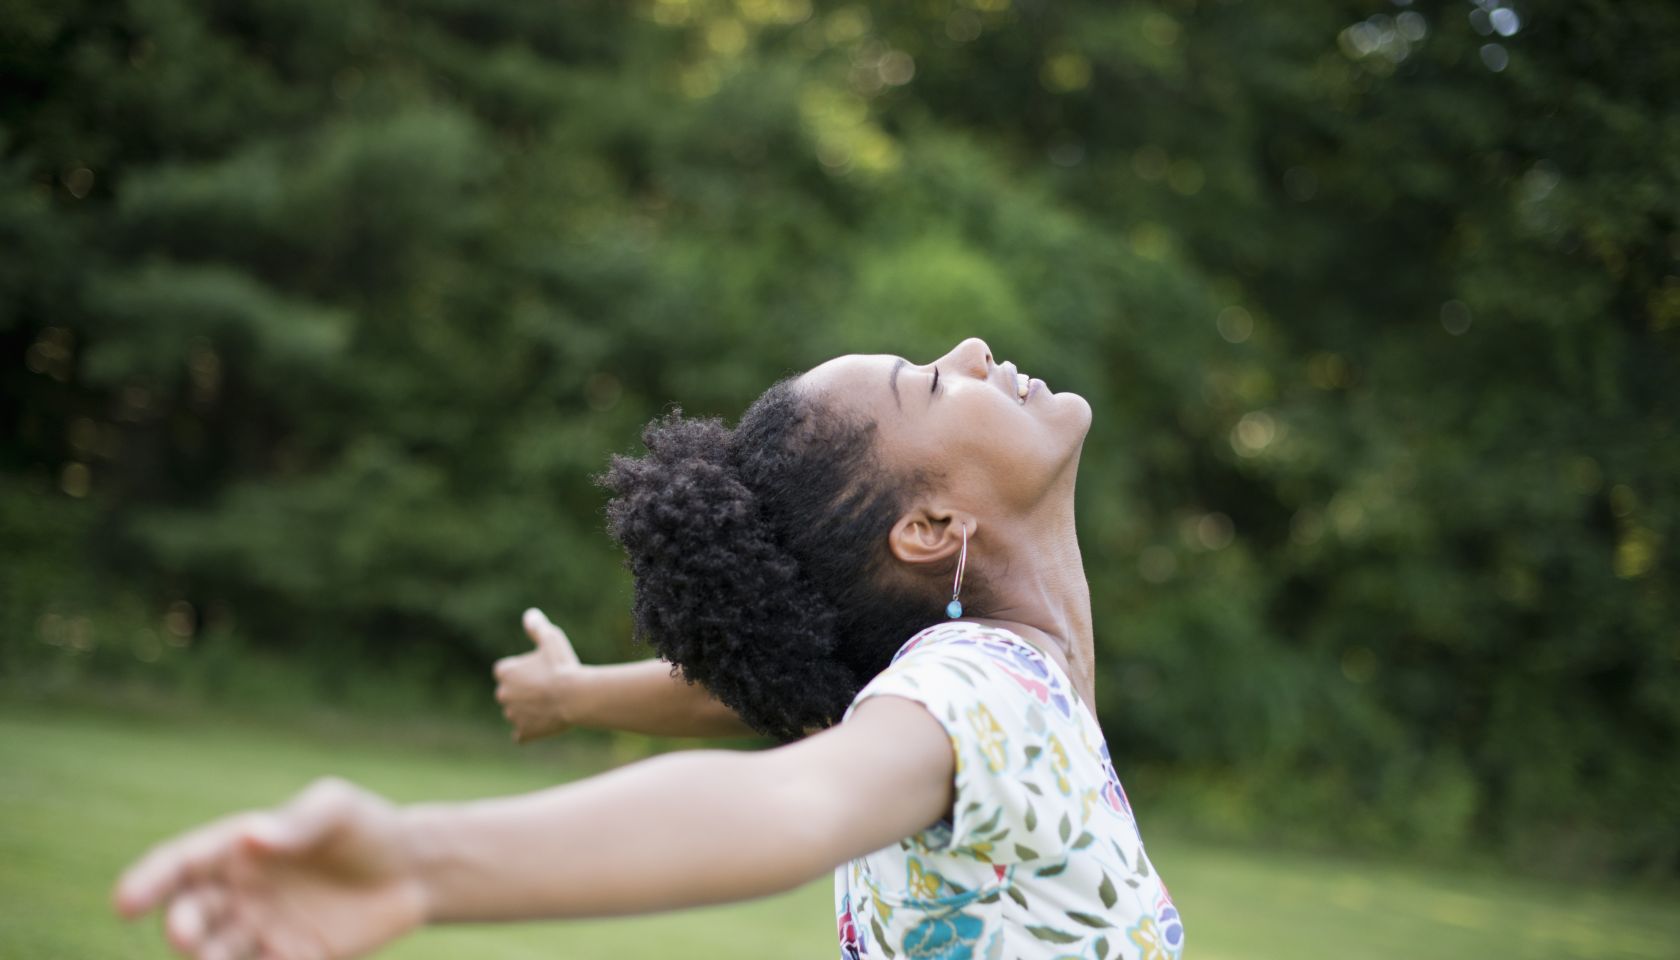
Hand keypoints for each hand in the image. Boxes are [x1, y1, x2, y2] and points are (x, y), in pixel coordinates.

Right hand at [113, 778, 426, 959]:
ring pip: (216, 953)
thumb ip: (298, 824)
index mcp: (237, 849)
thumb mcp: (337, 810)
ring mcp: (261, 930)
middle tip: (185, 934)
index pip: (180, 864)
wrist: (415, 869)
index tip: (124, 901)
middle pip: (190, 914)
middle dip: (180, 926)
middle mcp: (239, 893)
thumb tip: (253, 837)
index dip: (148, 881)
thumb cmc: (368, 828)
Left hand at [494, 607, 584, 742]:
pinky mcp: (523, 732)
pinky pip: (522, 733)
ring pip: (517, 712)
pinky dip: (531, 730)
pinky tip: (545, 722)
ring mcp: (512, 715)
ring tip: (552, 704)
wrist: (575, 697)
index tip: (540, 670)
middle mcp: (502, 694)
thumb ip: (537, 627)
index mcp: (504, 672)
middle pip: (511, 692)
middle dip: (524, 691)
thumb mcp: (551, 638)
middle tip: (548, 687)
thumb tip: (530, 615)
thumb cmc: (562, 665)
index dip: (524, 670)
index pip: (507, 671)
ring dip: (529, 709)